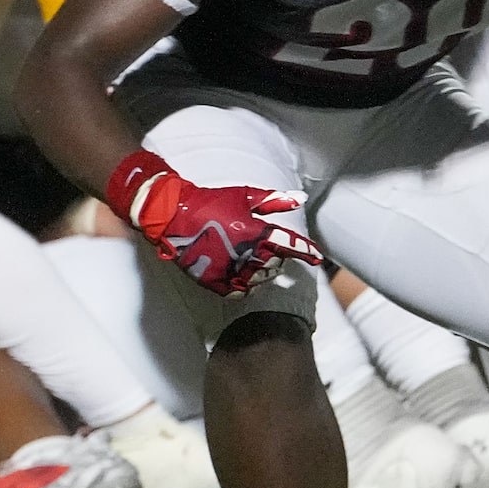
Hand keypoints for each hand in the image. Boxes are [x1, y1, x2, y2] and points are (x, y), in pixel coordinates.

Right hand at [107, 150, 322, 296]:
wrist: (172, 215)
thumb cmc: (208, 202)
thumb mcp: (243, 196)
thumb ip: (272, 201)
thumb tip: (299, 200)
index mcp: (256, 232)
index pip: (290, 245)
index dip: (306, 251)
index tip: (316, 257)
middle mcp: (247, 253)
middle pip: (276, 265)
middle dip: (277, 259)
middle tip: (267, 250)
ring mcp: (230, 268)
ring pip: (260, 280)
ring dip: (262, 272)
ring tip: (253, 261)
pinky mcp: (214, 280)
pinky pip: (239, 291)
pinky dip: (245, 286)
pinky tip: (241, 276)